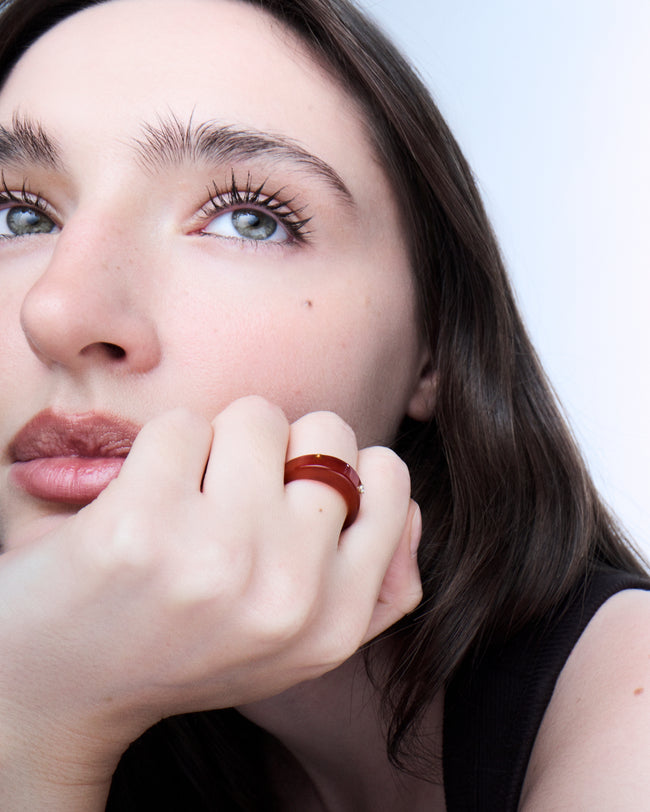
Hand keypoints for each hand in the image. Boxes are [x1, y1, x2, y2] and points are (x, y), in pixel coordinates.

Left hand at [0, 397, 421, 785]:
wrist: (55, 692)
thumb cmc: (179, 647)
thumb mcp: (295, 644)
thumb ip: (372, 584)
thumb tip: (406, 504)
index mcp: (333, 626)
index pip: (390, 487)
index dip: (339, 472)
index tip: (291, 495)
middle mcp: (287, 595)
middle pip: (328, 435)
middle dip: (280, 450)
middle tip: (229, 499)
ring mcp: (217, 559)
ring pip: (258, 417)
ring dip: (218, 443)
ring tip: (182, 500)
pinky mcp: (143, 525)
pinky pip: (182, 424)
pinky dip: (158, 450)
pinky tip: (135, 502)